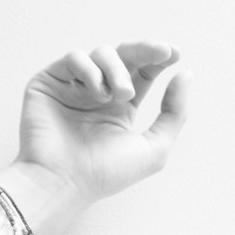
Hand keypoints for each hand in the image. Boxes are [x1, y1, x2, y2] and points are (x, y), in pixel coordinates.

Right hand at [14, 40, 189, 205]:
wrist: (63, 182)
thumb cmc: (104, 174)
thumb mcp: (154, 149)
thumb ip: (174, 114)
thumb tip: (185, 74)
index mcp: (121, 109)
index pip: (143, 72)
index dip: (158, 58)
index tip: (174, 54)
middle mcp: (98, 95)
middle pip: (125, 55)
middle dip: (145, 51)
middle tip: (160, 55)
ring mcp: (73, 87)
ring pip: (101, 53)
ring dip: (117, 68)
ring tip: (121, 94)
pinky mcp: (50, 82)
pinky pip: (74, 57)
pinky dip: (90, 69)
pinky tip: (96, 92)